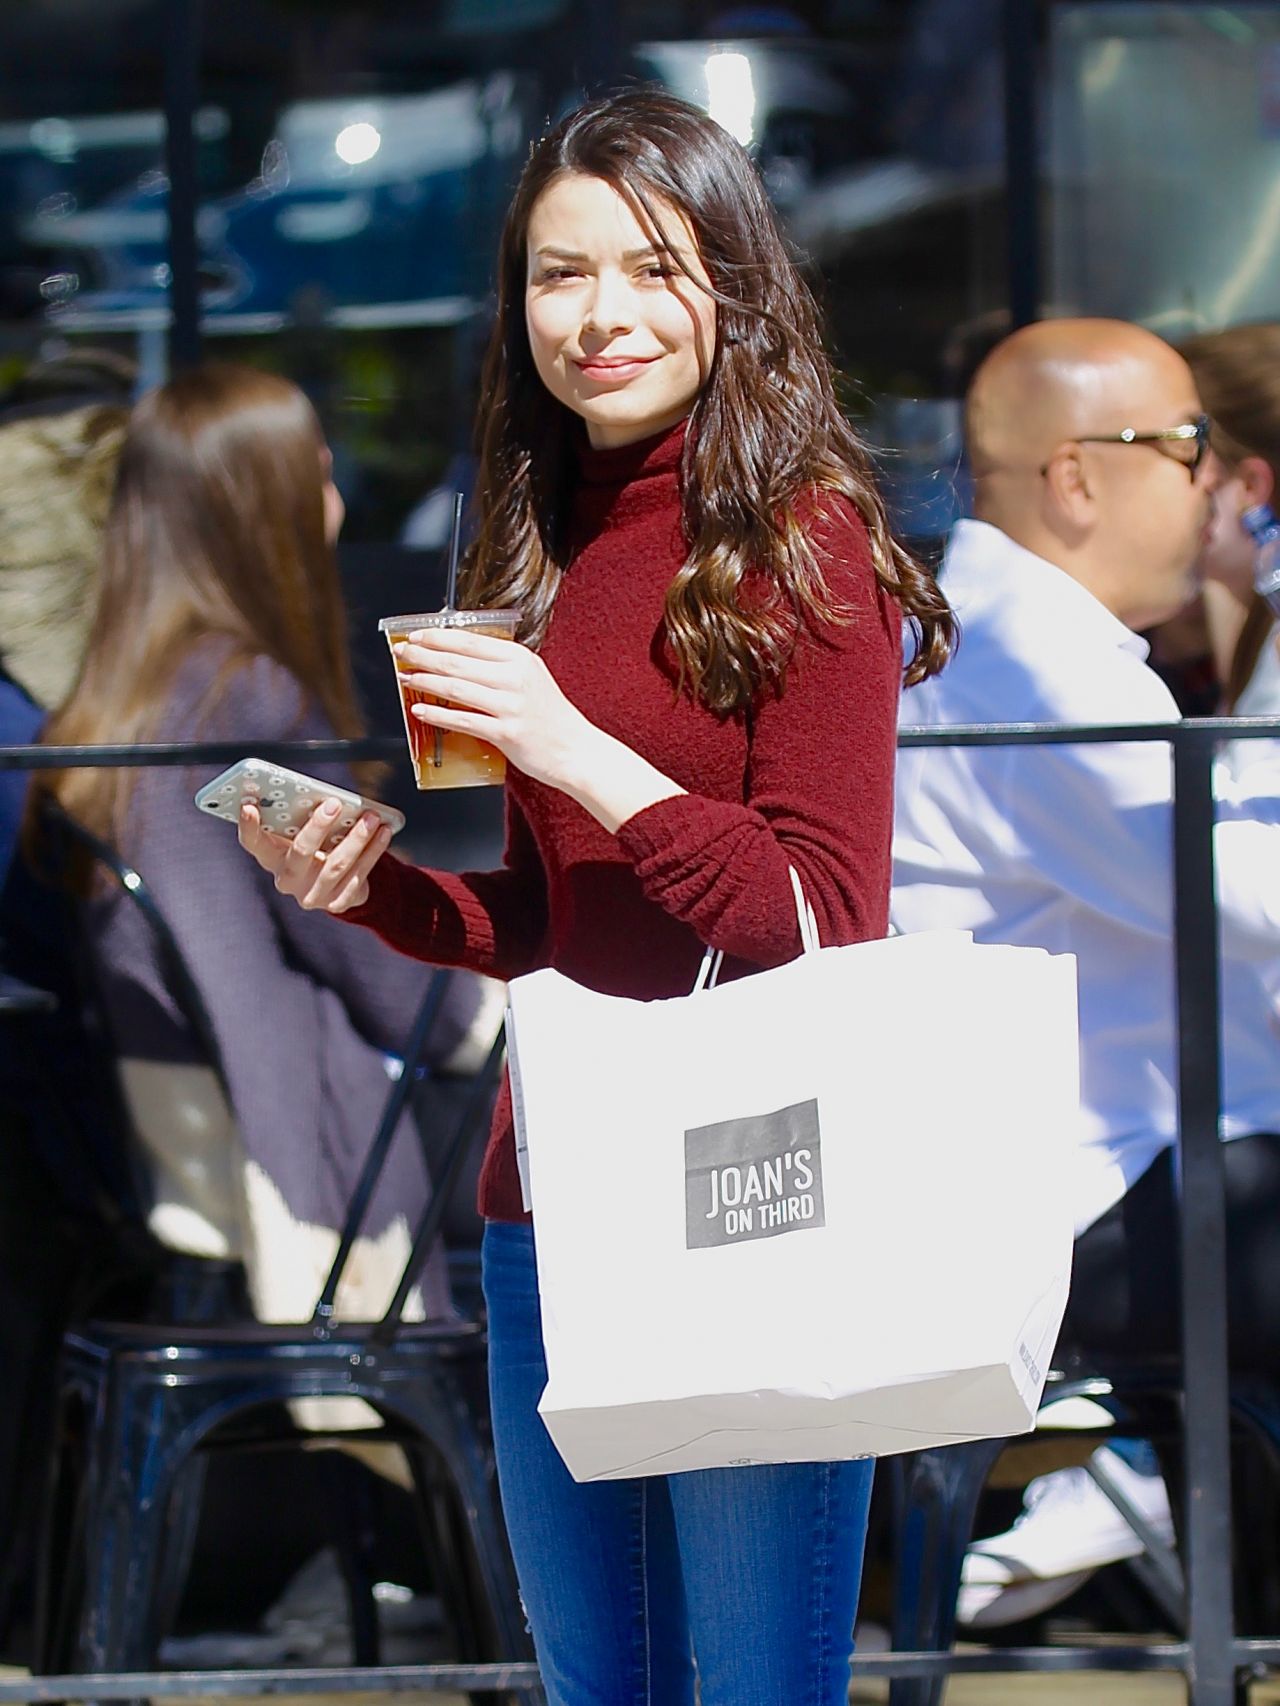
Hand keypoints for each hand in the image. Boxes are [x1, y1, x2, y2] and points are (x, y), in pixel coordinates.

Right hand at [238, 796, 393, 912]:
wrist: (341, 884)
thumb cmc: (318, 847)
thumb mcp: (304, 832)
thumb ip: (304, 817)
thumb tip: (324, 796)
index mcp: (272, 858)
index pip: (253, 843)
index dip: (248, 826)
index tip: (250, 804)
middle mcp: (287, 880)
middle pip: (300, 852)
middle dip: (318, 826)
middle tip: (334, 803)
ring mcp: (311, 896)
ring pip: (335, 865)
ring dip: (356, 838)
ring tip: (371, 817)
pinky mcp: (337, 903)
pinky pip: (358, 876)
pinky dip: (373, 852)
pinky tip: (383, 832)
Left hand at [395, 626, 597, 792]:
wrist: (574, 749)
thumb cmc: (550, 716)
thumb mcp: (530, 677)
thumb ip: (499, 665)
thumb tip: (456, 657)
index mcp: (519, 658)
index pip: (469, 641)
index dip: (437, 637)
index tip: (416, 637)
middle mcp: (514, 678)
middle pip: (457, 662)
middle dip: (423, 655)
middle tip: (401, 653)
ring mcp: (510, 706)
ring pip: (456, 688)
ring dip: (425, 682)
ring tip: (406, 679)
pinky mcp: (506, 733)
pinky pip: (463, 720)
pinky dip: (438, 715)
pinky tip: (421, 712)